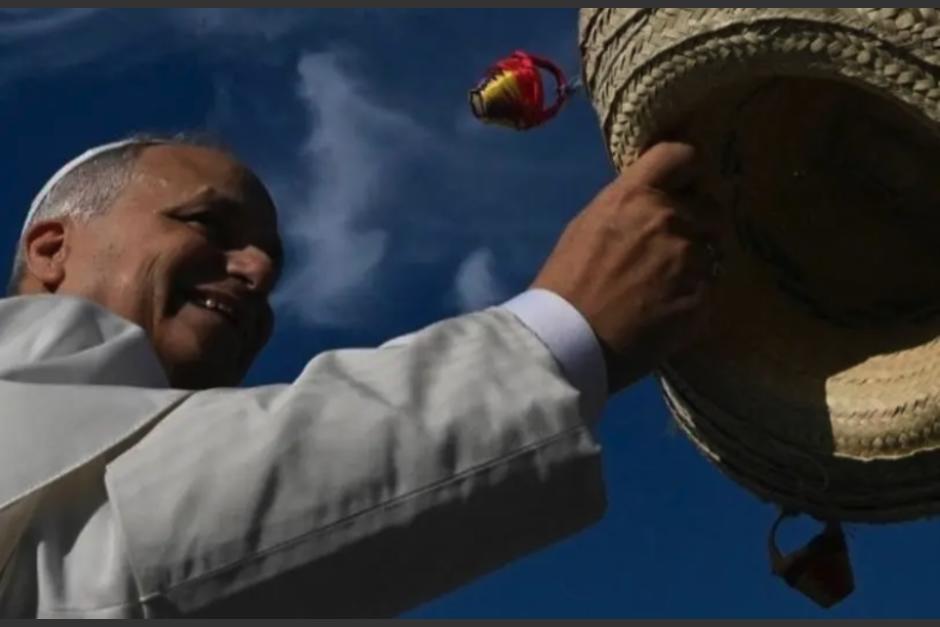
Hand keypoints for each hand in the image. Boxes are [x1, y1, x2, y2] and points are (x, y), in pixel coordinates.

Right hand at [532, 142, 726, 391]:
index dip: (686, 169)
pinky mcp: (702, 298)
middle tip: (671, 249)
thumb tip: (650, 202)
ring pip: (712, 250)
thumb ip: (626, 206)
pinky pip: (710, 288)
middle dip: (695, 222)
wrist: (570, 339)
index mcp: (636, 195)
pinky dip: (694, 296)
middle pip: (707, 206)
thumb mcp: (586, 226)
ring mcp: (691, 259)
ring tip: (666, 286)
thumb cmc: (566, 282)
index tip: (682, 184)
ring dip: (696, 262)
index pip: (681, 155)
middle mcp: (671, 218)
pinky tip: (667, 311)